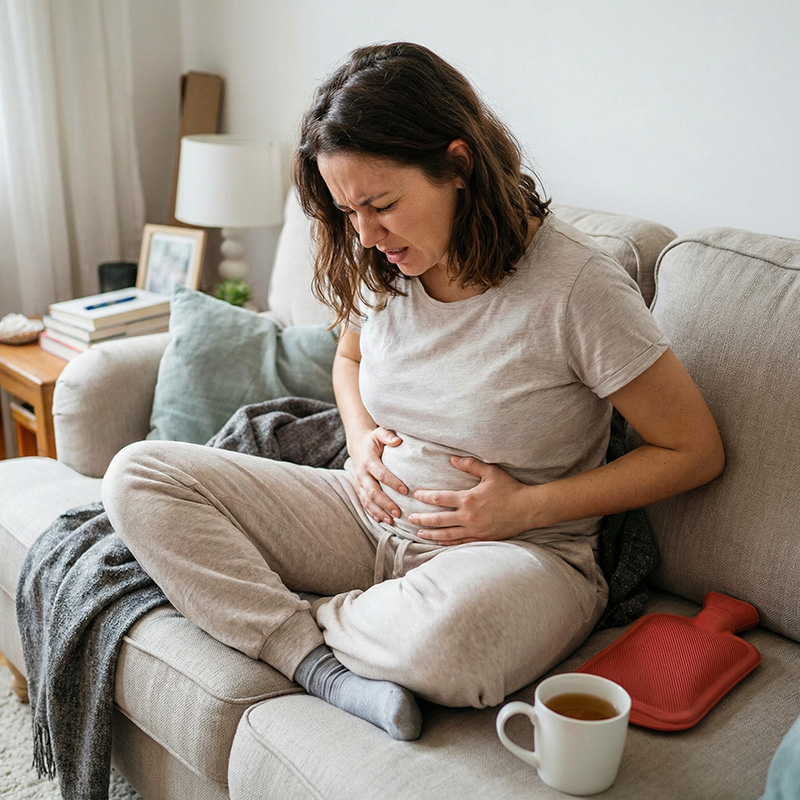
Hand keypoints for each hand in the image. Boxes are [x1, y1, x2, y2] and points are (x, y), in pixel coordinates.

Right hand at [349, 427, 407, 523]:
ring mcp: (359, 483)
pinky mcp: (359, 489)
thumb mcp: (379, 433)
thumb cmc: (373, 440)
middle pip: (372, 491)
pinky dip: (372, 513)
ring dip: (378, 511)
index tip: (405, 490)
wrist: (357, 446)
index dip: (392, 482)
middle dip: (385, 503)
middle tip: (398, 512)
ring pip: (367, 500)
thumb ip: (388, 435)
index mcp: (368, 460)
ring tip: (391, 521)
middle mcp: (362, 473)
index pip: (380, 473)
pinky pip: (363, 504)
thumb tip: (398, 441)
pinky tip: (382, 521)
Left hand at [409, 457, 536, 544]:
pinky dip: (447, 542)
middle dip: (422, 519)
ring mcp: (474, 530)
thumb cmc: (510, 489)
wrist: (528, 509)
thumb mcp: (491, 472)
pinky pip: (460, 542)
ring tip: (419, 533)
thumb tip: (452, 459)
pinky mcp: (482, 538)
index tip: (415, 495)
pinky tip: (438, 541)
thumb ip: (470, 465)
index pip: (440, 499)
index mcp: (468, 499)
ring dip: (431, 533)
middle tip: (409, 518)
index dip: (425, 497)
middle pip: (438, 520)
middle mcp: (468, 517)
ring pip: (447, 534)